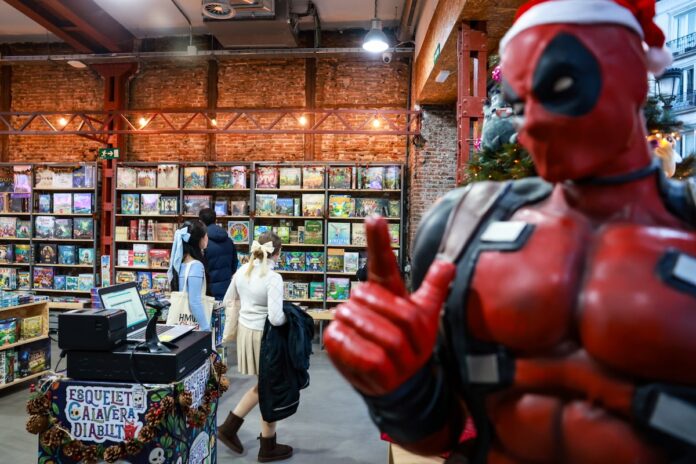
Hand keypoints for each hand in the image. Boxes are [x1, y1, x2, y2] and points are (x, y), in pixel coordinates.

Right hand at [324, 216, 455, 395]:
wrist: (392, 379)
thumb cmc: (409, 344)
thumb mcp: (425, 317)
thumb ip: (433, 290)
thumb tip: (447, 265)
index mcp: (385, 288)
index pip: (382, 262)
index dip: (378, 241)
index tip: (375, 218)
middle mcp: (362, 298)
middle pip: (391, 310)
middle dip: (405, 335)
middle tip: (406, 349)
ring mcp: (344, 316)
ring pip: (380, 334)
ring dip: (394, 354)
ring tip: (394, 360)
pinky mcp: (333, 339)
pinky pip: (364, 354)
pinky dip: (378, 368)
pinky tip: (379, 370)